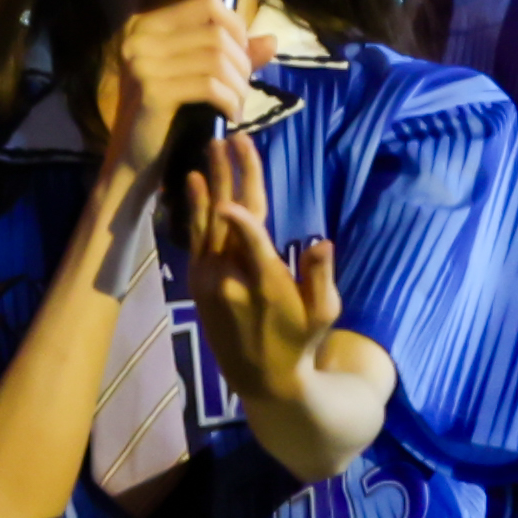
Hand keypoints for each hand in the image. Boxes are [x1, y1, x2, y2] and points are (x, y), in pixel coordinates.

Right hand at [100, 0, 272, 182]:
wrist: (137, 158)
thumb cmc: (170, 115)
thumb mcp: (200, 77)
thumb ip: (234, 55)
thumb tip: (272, 40)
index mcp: (146, 25)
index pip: (207, 2)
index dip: (236, 27)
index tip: (242, 57)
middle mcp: (139, 37)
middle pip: (217, 32)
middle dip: (243, 63)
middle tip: (242, 89)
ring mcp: (142, 62)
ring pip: (217, 58)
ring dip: (239, 85)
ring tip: (238, 105)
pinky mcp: (152, 90)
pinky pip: (210, 86)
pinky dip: (230, 101)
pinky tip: (230, 116)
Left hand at [179, 130, 342, 405]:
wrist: (261, 376)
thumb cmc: (301, 341)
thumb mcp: (323, 313)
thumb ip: (320, 276)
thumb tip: (321, 242)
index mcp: (266, 286)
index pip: (251, 246)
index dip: (242, 220)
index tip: (233, 194)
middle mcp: (231, 280)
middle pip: (227, 220)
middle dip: (228, 178)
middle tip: (228, 141)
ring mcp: (209, 279)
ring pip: (206, 223)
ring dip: (210, 183)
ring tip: (210, 149)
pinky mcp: (198, 281)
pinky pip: (195, 237)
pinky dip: (194, 207)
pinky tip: (194, 182)